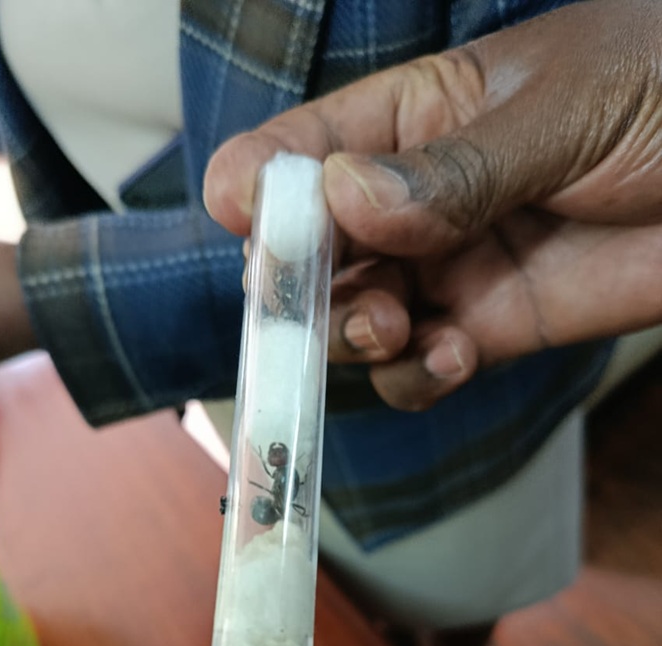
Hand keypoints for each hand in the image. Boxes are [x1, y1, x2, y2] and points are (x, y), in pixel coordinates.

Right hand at [204, 0, 661, 409]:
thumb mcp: (562, 112)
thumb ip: (454, 169)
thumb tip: (342, 198)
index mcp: (418, 115)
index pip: (307, 146)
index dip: (261, 181)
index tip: (240, 214)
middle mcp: (416, 199)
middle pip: (314, 250)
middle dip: (302, 284)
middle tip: (330, 300)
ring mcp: (451, 267)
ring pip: (356, 318)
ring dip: (353, 338)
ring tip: (390, 330)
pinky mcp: (491, 328)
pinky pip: (423, 365)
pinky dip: (419, 375)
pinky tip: (455, 355)